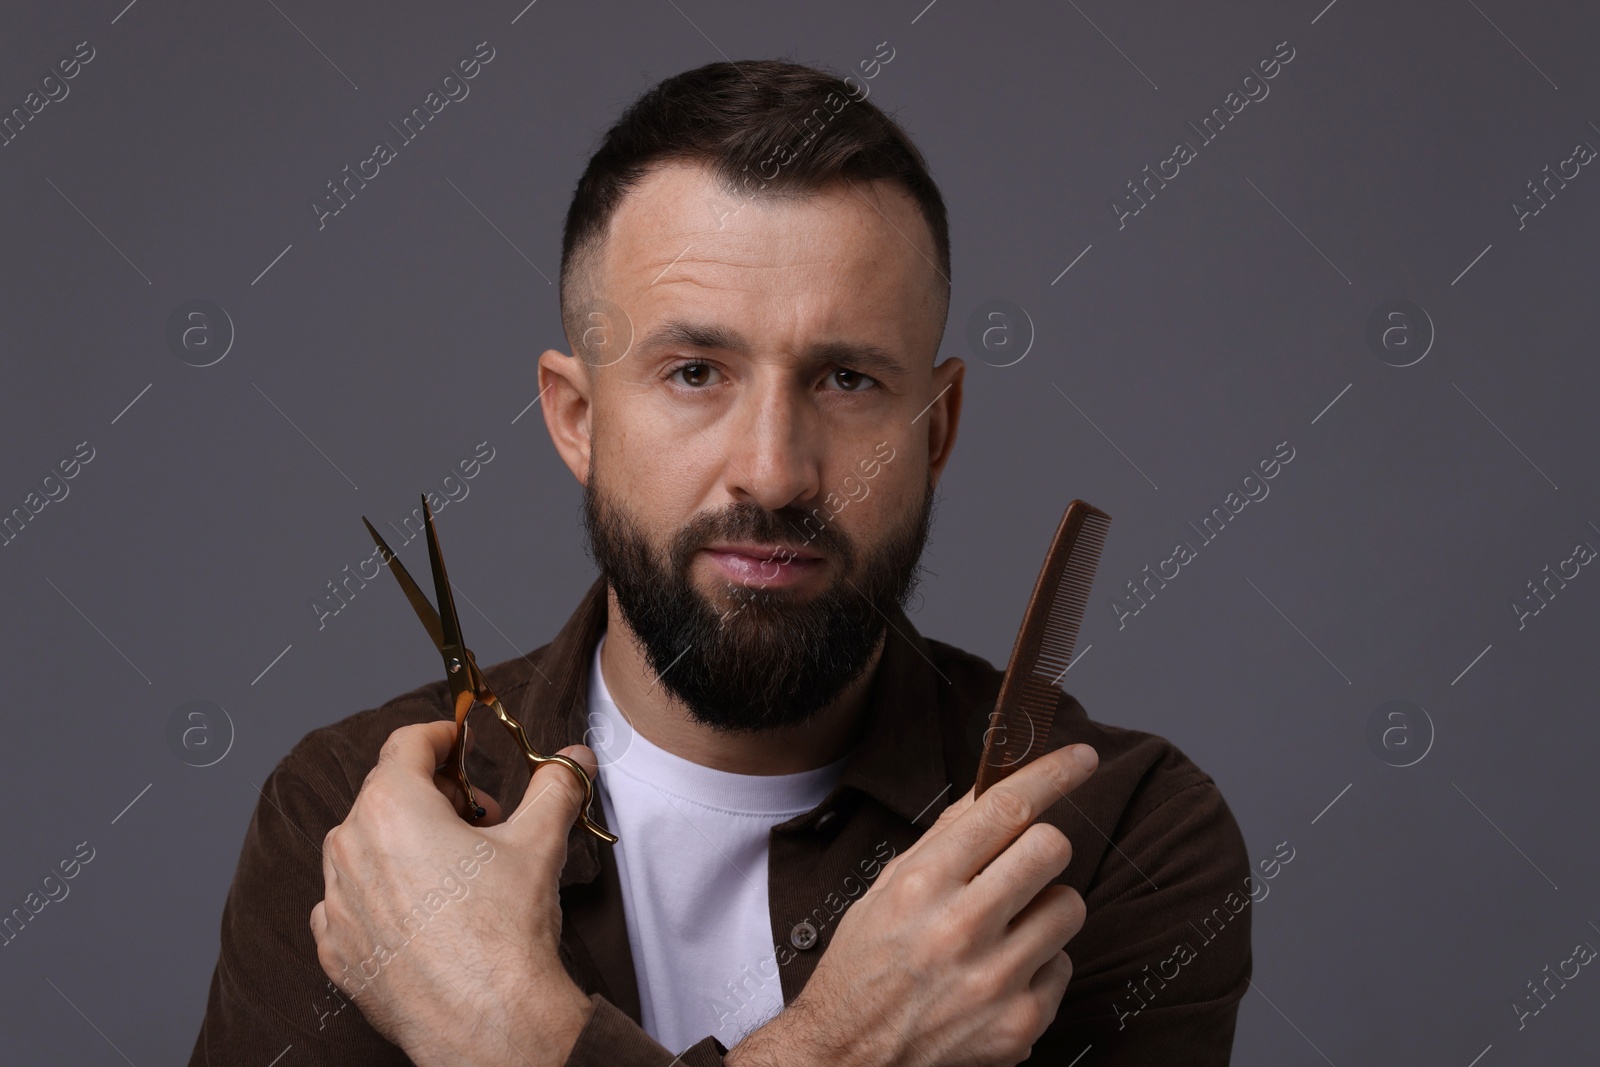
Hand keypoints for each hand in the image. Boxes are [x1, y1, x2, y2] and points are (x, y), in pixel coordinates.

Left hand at [309, 720, 597, 1066]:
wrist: (488, 1022)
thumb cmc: (504, 933)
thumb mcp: (539, 843)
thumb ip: (555, 787)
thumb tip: (573, 759)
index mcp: (392, 807)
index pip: (407, 744)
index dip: (442, 737)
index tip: (460, 744)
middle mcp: (350, 848)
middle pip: (387, 794)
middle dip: (435, 796)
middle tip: (481, 822)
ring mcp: (336, 902)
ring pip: (366, 847)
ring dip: (405, 845)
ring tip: (456, 872)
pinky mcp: (335, 949)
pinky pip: (351, 901)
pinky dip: (382, 896)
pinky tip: (425, 914)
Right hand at [731, 744, 1097, 1066]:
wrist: (850, 1054)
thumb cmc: (866, 963)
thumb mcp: (888, 887)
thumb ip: (947, 838)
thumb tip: (998, 789)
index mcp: (923, 884)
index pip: (1006, 809)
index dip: (1053, 774)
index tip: (1082, 758)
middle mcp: (961, 928)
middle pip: (1052, 848)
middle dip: (1042, 849)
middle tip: (1020, 866)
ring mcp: (996, 980)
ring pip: (1070, 905)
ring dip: (1044, 908)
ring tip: (1006, 929)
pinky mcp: (1021, 1023)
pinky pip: (1065, 964)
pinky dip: (1039, 964)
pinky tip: (1000, 975)